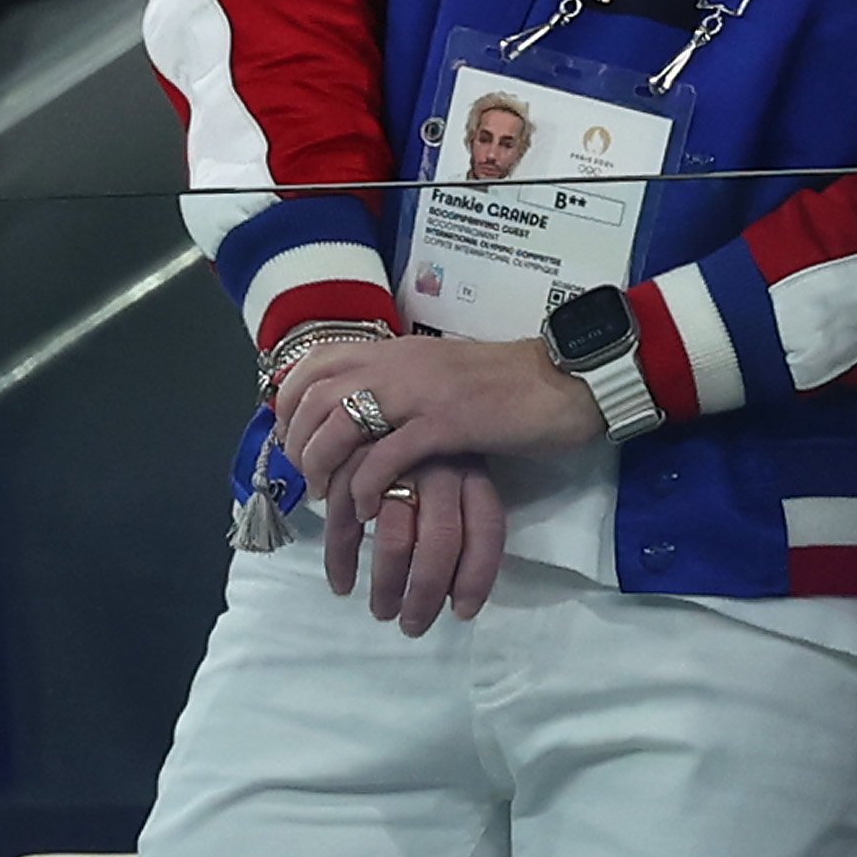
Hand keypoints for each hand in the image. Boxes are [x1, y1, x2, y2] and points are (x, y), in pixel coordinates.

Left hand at [275, 335, 603, 507]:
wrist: (566, 381)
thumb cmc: (507, 385)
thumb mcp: (441, 377)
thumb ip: (402, 389)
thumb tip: (363, 419)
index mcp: (397, 350)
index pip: (317, 362)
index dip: (290, 402)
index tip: (293, 438)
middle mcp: (401, 364)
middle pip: (316, 395)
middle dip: (299, 442)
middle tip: (310, 479)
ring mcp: (423, 392)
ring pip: (341, 424)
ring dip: (324, 466)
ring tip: (332, 497)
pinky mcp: (447, 424)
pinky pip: (385, 457)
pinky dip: (365, 486)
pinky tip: (369, 506)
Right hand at [325, 452, 507, 630]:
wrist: (381, 387)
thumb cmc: (432, 442)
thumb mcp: (463, 467)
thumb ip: (463, 516)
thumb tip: (456, 588)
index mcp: (473, 469)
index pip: (486, 527)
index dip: (477, 575)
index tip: (463, 612)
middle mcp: (440, 467)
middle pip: (440, 541)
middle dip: (426, 593)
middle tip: (414, 626)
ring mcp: (396, 465)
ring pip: (394, 539)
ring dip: (386, 586)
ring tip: (382, 613)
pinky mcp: (354, 464)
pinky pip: (346, 523)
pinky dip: (342, 560)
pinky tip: (343, 585)